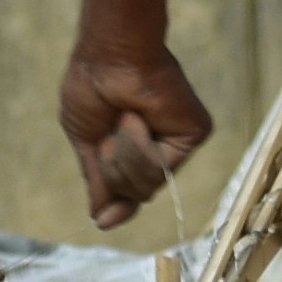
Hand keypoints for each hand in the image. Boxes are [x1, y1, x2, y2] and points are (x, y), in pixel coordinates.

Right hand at [57, 38, 208, 230]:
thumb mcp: (87, 143)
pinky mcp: (194, 133)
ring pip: (149, 185)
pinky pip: (162, 167)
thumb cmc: (92, 89)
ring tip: (124, 120)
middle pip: (137, 194)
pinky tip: (138, 119)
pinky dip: (140, 146)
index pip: (130, 192)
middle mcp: (160, 147)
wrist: (108, 60)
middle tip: (108, 132)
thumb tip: (100, 221)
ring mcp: (178, 142)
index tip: (105, 221)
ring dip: (124, 156)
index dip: (118, 205)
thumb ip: (99, 183)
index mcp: (135, 148)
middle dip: (113, 169)